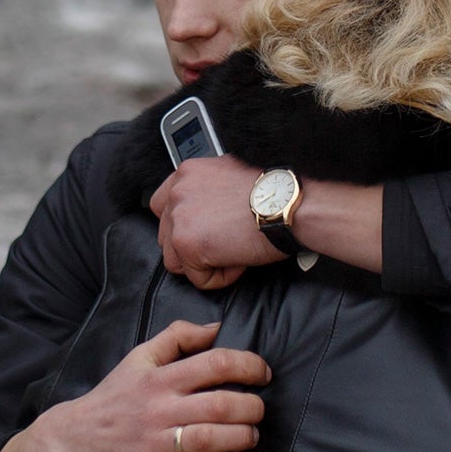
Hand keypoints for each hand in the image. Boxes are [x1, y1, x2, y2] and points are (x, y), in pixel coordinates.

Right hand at [0, 320, 270, 451]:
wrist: (67, 441)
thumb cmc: (111, 399)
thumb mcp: (137, 359)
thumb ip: (176, 338)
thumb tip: (216, 328)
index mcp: (157, 378)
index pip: (215, 363)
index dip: (249, 366)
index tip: (263, 373)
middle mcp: (157, 409)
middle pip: (221, 404)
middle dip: (252, 407)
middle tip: (258, 410)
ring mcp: (152, 444)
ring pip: (211, 440)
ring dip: (240, 438)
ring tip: (248, 436)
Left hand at [151, 155, 281, 289]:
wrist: (288, 204)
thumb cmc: (274, 193)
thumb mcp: (231, 176)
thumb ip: (208, 190)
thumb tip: (207, 209)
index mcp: (187, 173)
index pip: (162, 206)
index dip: (183, 226)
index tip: (203, 233)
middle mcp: (177, 192)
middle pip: (166, 236)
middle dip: (193, 247)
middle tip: (226, 244)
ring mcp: (178, 218)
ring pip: (176, 261)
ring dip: (205, 263)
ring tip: (234, 251)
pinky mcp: (187, 244)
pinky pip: (198, 278)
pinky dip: (221, 277)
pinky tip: (240, 259)